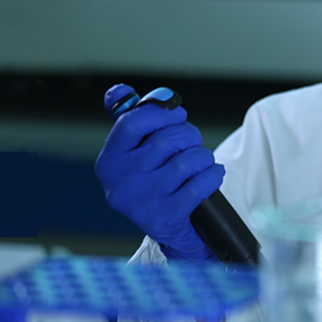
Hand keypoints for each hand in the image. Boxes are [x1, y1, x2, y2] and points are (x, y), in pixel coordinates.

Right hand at [96, 84, 225, 260]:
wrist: (170, 231)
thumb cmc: (154, 183)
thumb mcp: (135, 153)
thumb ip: (131, 119)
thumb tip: (118, 91)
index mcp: (109, 162)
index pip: (132, 123)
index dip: (161, 113)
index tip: (176, 114)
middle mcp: (121, 183)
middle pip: (166, 140)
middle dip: (188, 136)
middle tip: (191, 143)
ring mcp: (143, 202)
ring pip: (187, 160)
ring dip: (202, 157)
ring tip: (200, 163)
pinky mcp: (166, 218)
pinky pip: (200, 184)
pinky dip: (212, 175)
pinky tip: (210, 176)